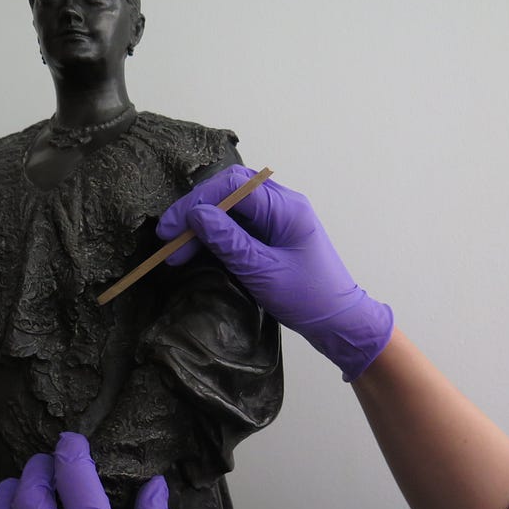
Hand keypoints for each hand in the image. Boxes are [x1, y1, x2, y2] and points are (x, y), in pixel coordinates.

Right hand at [157, 165, 392, 379]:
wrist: (339, 322)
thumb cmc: (309, 299)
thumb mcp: (263, 273)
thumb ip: (229, 242)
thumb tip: (196, 215)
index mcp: (286, 208)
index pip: (233, 187)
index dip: (196, 203)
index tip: (170, 230)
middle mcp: (283, 204)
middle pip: (230, 190)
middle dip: (195, 211)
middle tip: (168, 239)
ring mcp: (279, 218)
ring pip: (232, 207)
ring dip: (202, 225)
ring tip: (177, 252)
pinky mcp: (274, 234)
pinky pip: (240, 224)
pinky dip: (216, 235)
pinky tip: (198, 251)